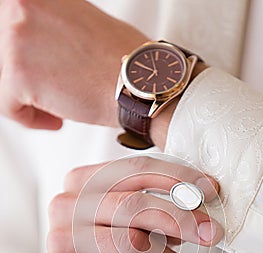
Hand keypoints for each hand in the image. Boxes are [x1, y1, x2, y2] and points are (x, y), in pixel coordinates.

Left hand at [0, 0, 147, 128]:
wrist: (138, 83)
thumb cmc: (121, 58)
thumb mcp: (79, 19)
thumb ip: (50, 25)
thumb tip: (37, 42)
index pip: (7, 31)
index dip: (21, 56)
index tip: (36, 69)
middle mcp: (18, 6)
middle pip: (3, 57)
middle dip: (24, 79)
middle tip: (48, 89)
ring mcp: (14, 38)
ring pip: (3, 81)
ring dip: (27, 99)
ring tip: (56, 106)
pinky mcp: (16, 73)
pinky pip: (7, 106)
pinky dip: (31, 119)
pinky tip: (57, 119)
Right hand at [25, 157, 221, 252]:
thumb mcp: (129, 227)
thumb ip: (155, 211)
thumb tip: (202, 212)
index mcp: (82, 182)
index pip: (136, 170)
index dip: (177, 178)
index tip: (211, 191)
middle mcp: (66, 205)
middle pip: (134, 205)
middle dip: (181, 220)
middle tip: (212, 235)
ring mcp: (61, 240)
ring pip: (134, 245)